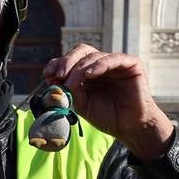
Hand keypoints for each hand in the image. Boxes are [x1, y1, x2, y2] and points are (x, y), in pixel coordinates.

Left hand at [42, 44, 174, 161]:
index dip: (57, 64)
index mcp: (88, 72)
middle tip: (58, 75)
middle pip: (80, 51)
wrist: (130, 127)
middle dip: (66, 62)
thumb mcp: (82, 105)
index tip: (47, 75)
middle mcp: (100, 64)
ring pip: (93, 55)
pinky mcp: (131, 64)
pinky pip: (113, 59)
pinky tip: (89, 75)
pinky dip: (99, 65)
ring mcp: (115, 63)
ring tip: (72, 84)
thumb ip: (70, 91)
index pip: (70, 60)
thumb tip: (55, 80)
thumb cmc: (107, 116)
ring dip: (79, 69)